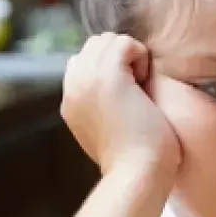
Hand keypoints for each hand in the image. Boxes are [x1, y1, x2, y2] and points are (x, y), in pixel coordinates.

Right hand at [61, 33, 180, 179]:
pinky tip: (144, 83)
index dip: (111, 69)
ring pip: (107, 41)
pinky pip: (124, 43)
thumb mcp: (110, 131)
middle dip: (119, 58)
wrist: (137, 174)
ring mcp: (87, 80)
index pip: (84, 63)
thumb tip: (120, 92)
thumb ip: (104, 109)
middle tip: (137, 89)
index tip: (128, 95)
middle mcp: (72, 88)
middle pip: (93, 46)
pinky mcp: (108, 77)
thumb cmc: (136, 160)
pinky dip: (140, 56)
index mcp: (71, 103)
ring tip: (140, 87)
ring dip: (129, 56)